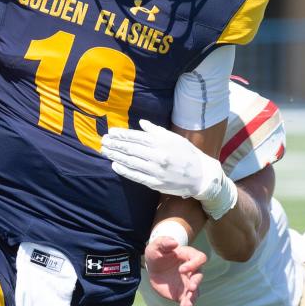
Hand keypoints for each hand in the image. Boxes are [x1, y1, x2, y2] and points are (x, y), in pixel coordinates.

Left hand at [102, 119, 236, 218]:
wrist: (201, 175)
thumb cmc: (187, 154)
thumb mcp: (174, 138)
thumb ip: (156, 131)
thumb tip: (141, 123)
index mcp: (162, 142)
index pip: (137, 136)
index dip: (122, 135)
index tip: (111, 132)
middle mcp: (158, 155)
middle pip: (131, 149)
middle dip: (115, 144)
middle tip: (103, 141)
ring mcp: (156, 170)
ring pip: (131, 162)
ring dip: (116, 156)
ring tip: (105, 151)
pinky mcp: (155, 183)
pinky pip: (136, 176)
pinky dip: (124, 170)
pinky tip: (115, 165)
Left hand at [144, 236, 206, 305]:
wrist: (154, 267)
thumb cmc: (158, 253)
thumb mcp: (156, 246)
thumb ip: (164, 242)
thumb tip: (173, 243)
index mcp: (189, 257)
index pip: (200, 259)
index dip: (193, 264)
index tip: (182, 269)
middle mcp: (192, 271)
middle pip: (199, 277)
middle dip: (196, 283)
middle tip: (191, 288)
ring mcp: (188, 284)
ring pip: (194, 294)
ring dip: (191, 301)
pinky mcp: (182, 295)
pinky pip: (185, 305)